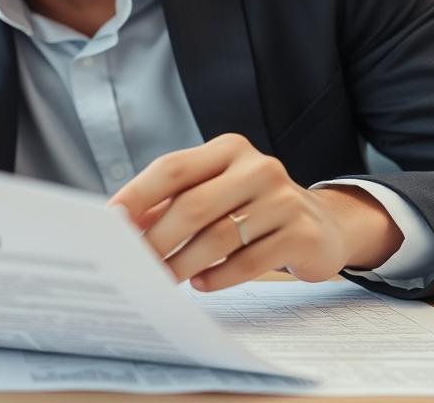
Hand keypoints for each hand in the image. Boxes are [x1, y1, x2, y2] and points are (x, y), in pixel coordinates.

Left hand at [108, 134, 403, 290]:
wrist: (323, 225)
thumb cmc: (254, 208)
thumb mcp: (219, 191)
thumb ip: (177, 201)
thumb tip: (125, 225)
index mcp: (229, 149)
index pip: (173, 168)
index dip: (138, 194)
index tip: (110, 221)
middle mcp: (258, 167)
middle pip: (193, 205)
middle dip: (157, 239)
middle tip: (133, 264)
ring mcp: (283, 200)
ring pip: (218, 237)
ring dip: (183, 263)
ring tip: (165, 278)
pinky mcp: (301, 234)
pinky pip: (248, 262)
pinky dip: (217, 277)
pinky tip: (201, 284)